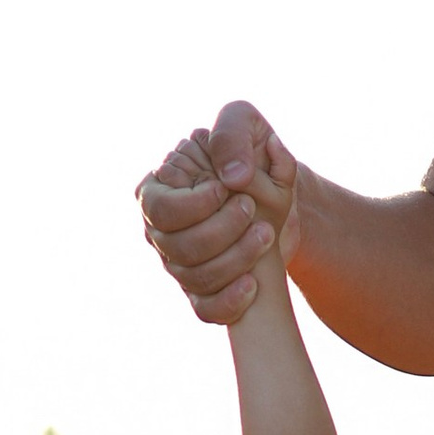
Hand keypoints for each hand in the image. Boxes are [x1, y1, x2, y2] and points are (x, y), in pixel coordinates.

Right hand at [136, 100, 300, 324]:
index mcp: (156, 191)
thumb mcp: (245, 124)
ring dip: (235, 258)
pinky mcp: (202, 291)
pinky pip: (205, 310)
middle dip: (222, 230)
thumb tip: (233, 177)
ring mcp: (179, 265)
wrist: (277, 192)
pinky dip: (229, 302)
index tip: (228, 188)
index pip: (158, 209)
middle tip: (253, 209)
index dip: (195, 204)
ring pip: (195, 278)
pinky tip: (253, 285)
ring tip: (266, 233)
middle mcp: (160, 232)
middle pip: (178, 248)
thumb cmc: (251, 152)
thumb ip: (232, 135)